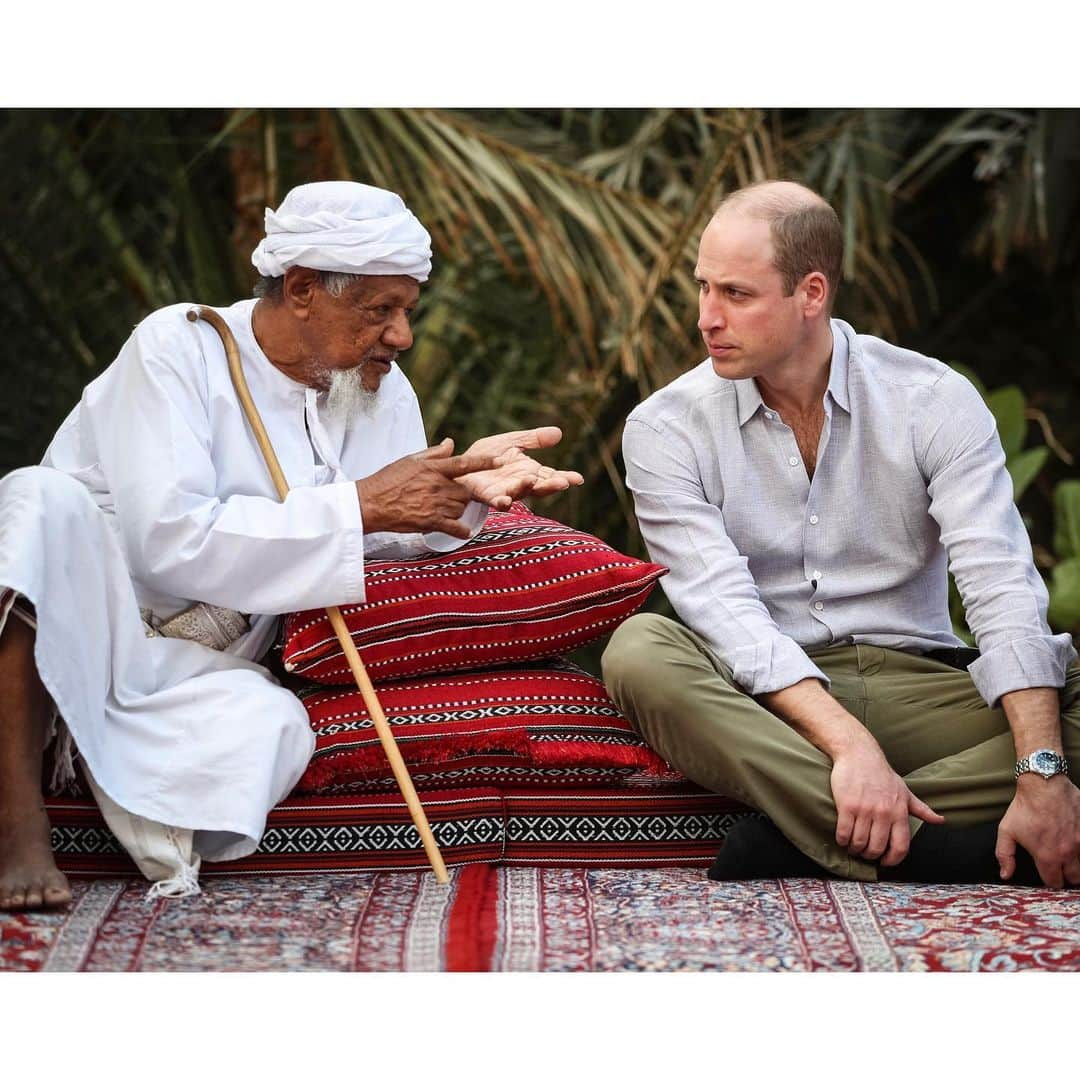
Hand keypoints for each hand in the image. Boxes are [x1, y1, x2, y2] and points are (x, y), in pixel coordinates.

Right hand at [356, 439, 498, 539]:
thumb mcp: (409, 460)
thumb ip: (433, 453)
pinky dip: (462, 530)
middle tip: (450, 497)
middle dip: (463, 495)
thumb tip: (450, 443)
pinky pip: (456, 527)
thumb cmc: (387, 480)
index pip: (464, 463)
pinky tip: (463, 531)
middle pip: (466, 491)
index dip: (485, 462)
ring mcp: (436, 504)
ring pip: (461, 508)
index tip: (502, 460)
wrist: (370, 503)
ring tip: (442, 509)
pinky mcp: (431, 522)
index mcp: (433, 468)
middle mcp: (438, 485)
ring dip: (458, 510)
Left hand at [460, 427, 583, 509]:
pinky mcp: (485, 495)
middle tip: (563, 482)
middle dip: (550, 486)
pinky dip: (500, 501)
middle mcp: (519, 484)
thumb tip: (559, 433)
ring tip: (532, 481)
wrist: (460, 465)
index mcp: (528, 472)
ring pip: (518, 493)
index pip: (550, 476)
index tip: (578, 479)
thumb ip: (533, 439)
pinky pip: (494, 500)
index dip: (564, 478)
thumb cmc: (487, 457)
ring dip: (525, 488)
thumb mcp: (512, 443)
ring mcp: (503, 491)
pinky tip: (505, 501)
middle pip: (538, 487)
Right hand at [830, 737, 944, 865]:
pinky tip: (842, 838)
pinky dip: (842, 840)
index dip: (892, 860)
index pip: (901, 847)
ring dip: (854, 849)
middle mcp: (884, 812)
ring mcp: (865, 809)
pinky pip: (844, 832)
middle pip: (877, 848)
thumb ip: (921, 809)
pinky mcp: (847, 805)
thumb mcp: (904, 791)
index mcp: (900, 812)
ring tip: (852, 846)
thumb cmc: (881, 773)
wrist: (858, 754)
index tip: (884, 862)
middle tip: (865, 853)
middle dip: (869, 855)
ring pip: (859, 842)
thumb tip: (940, 821)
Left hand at [995, 777, 1079, 888]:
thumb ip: (1004, 855)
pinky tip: (1074, 841)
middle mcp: (1067, 852)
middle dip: (1067, 875)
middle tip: (1061, 867)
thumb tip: (1005, 874)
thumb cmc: (1025, 806)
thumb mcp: (1006, 830)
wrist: (1044, 784)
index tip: (1049, 875)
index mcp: (1047, 856)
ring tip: (1068, 856)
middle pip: (1074, 878)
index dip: (1050, 880)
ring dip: (1077, 864)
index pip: (1053, 882)